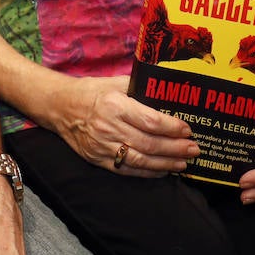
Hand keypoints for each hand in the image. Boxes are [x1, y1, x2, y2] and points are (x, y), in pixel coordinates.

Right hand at [47, 75, 195, 176]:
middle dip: (175, 148)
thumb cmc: (91, 91)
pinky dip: (147, 172)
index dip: (172, 128)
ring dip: (165, 164)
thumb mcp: (115, 82)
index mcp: (115, 105)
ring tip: (184, 163)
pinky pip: (126, 169)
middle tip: (194, 149)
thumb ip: (140, 87)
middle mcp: (109, 127)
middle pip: (149, 143)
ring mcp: (102, 146)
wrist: (59, 106)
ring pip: (140, 160)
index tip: (188, 129)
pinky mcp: (98, 159)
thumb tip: (167, 91)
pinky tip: (163, 171)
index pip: (150, 121)